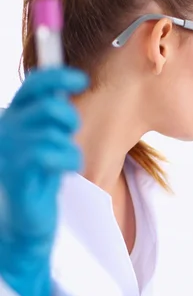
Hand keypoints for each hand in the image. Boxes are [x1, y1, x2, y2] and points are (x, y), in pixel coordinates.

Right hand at [0, 67, 88, 295]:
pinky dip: (67, 162)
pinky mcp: (17, 171)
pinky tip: (61, 174)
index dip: (59, 76)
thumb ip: (52, 114)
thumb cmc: (40, 178)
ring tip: (62, 165)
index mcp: (12, 117)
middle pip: (51, 107)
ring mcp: (9, 150)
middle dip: (70, 121)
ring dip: (70, 150)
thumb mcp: (48, 139)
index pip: (34, 85)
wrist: (28, 219)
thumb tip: (68, 83)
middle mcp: (5, 128)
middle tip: (69, 138)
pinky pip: (54, 153)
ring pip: (57, 134)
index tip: (83, 79)